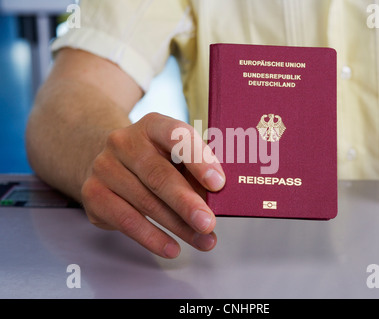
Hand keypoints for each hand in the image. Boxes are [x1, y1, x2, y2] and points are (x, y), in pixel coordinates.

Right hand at [81, 112, 225, 257]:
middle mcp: (124, 142)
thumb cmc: (154, 161)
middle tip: (208, 222)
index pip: (176, 136)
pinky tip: (172, 247)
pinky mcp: (94, 194)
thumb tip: (220, 198)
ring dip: (177, 226)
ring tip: (202, 240)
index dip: (198, 160)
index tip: (218, 183)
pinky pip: (126, 220)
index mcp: (152, 126)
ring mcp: (105, 167)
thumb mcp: (176, 156)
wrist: (110, 164)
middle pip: (158, 174)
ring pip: (145, 202)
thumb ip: (196, 171)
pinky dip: (152, 238)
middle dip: (186, 202)